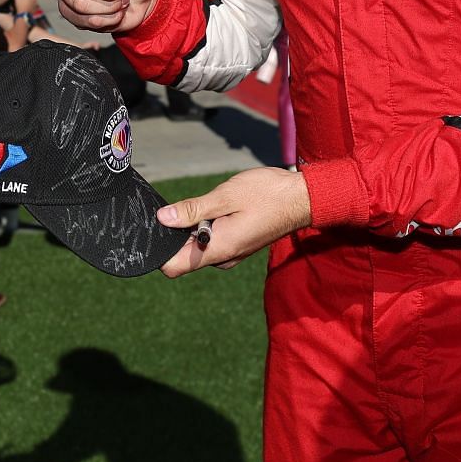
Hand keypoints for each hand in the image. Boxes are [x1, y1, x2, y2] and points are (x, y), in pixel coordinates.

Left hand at [155, 167, 312, 277]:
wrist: (302, 198)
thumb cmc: (267, 194)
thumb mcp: (225, 196)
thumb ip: (192, 210)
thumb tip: (162, 219)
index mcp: (218, 249)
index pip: (175, 267)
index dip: (160, 251)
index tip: (158, 228)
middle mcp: (224, 258)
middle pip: (184, 257)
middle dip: (177, 235)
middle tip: (184, 207)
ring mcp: (232, 253)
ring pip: (199, 248)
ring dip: (194, 229)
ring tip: (206, 204)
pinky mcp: (238, 244)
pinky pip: (212, 242)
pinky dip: (207, 228)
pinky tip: (217, 208)